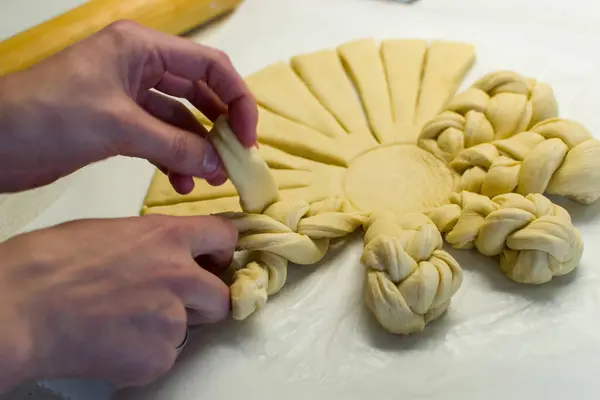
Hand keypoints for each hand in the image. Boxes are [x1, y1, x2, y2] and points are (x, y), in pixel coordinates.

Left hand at [0, 19, 256, 193]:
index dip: (237, 100)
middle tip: (234, 162)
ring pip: (182, 120)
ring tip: (209, 179)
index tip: (248, 137)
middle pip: (200, 93)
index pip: (210, 66)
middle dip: (219, 128)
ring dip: (198, 149)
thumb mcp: (118, 128)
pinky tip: (181, 184)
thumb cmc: (48, 117)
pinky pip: (161, 139)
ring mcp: (130, 96)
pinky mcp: (119, 124)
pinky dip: (175, 160)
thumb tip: (219, 166)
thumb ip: (175, 146)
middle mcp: (141, 67)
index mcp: (142, 49)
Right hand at [0, 214, 236, 390]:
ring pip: (192, 328)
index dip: (221, 249)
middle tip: (173, 302)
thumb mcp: (109, 231)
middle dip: (203, 299)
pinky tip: (115, 344)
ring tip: (127, 324)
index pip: (224, 235)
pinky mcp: (157, 358)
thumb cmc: (49, 263)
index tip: (214, 259)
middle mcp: (180, 276)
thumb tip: (164, 253)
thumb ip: (150, 242)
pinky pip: (166, 356)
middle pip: (221, 295)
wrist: (18, 310)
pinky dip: (146, 354)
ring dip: (170, 327)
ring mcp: (172, 320)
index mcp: (167, 237)